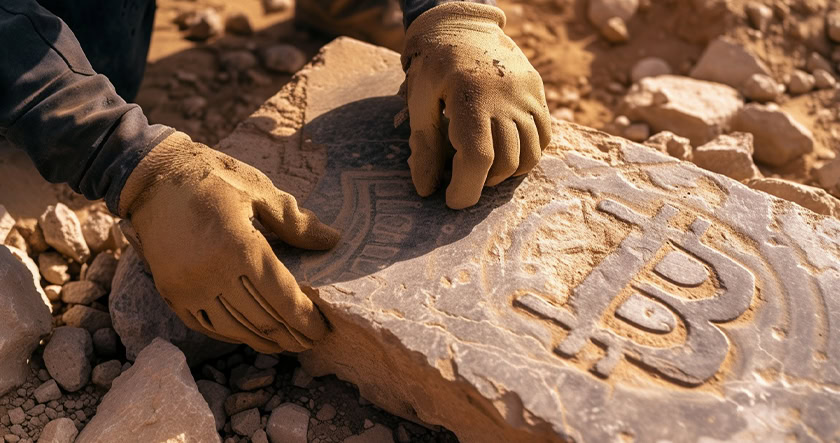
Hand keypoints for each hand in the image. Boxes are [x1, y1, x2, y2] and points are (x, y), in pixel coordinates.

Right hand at [119, 131, 339, 352]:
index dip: (305, 318)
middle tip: (312, 342)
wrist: (152, 177)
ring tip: (287, 344)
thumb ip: (295, 221)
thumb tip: (332, 240)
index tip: (323, 328)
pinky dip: (233, 334)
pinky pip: (207, 325)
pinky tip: (251, 335)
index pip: (282, 297)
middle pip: (262, 319)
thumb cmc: (212, 177)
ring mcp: (188, 287)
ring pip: (235, 328)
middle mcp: (212, 274)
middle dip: (291, 335)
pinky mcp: (172, 292)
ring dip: (264, 341)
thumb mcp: (258, 190)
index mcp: (238, 247)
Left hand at [401, 3, 551, 208]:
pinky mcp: (537, 93)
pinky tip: (505, 153)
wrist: (463, 26)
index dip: (465, 189)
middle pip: (506, 162)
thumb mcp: (417, 101)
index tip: (451, 201)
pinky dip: (528, 155)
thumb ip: (423, 146)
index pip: (478, 158)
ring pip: (530, 154)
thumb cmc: (433, 66)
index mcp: (470, 97)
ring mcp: (526, 94)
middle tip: (462, 180)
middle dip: (482, 183)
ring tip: (484, 168)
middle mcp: (505, 97)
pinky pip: (544, 136)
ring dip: (506, 173)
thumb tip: (425, 189)